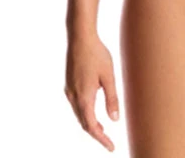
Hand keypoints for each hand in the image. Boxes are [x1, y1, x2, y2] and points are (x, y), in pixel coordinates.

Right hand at [65, 31, 119, 151]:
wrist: (80, 37)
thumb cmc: (97, 54)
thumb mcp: (109, 76)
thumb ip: (112, 98)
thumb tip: (115, 120)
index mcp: (84, 97)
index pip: (91, 126)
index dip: (101, 139)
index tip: (111, 147)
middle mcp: (73, 97)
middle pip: (84, 123)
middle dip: (96, 134)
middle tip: (108, 141)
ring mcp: (69, 90)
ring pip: (79, 114)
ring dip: (90, 123)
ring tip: (103, 129)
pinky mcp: (69, 83)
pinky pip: (76, 105)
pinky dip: (85, 113)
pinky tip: (92, 110)